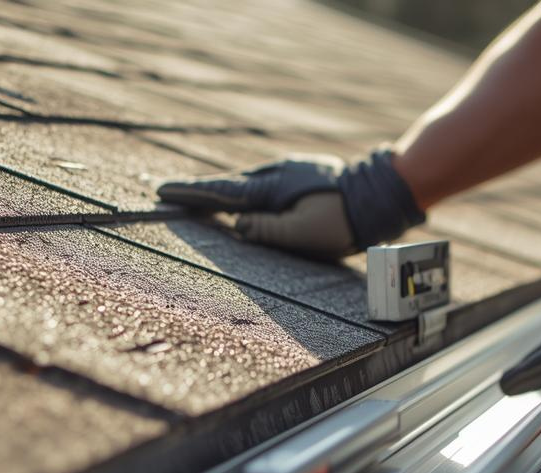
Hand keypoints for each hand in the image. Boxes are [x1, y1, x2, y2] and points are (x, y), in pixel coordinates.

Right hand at [156, 148, 424, 259]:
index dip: (190, 194)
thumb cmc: (341, 222)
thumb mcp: (301, 234)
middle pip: (229, 185)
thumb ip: (265, 230)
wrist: (378, 196)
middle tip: (171, 194)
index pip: (220, 193)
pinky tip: (248, 199)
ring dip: (225, 190)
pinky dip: (249, 191)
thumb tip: (237, 226)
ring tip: (201, 198)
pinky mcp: (301, 173)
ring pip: (248, 183)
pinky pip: (266, 182)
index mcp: (270, 189)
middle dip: (200, 191)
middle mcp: (275, 173)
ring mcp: (289, 170)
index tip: (163, 192)